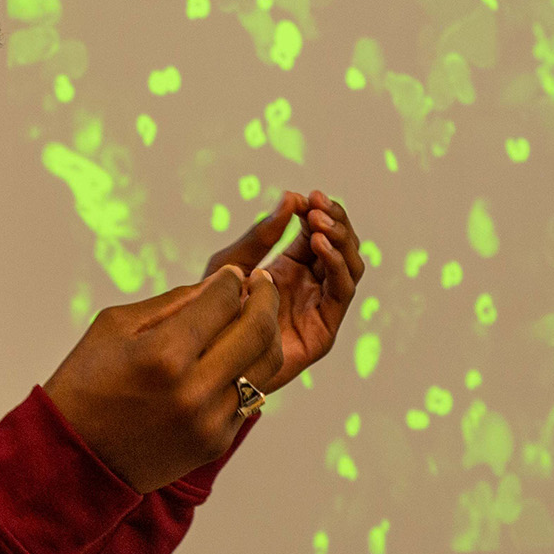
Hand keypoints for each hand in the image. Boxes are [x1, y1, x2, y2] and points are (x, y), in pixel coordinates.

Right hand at [42, 265, 282, 492]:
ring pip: (266, 365)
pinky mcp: (216, 442)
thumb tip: (221, 284)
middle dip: (265, 297)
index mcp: (164, 354)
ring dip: (267, 333)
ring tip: (257, 316)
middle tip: (262, 283)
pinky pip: (251, 396)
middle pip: (258, 330)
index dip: (233, 280)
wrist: (76, 458)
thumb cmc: (88, 382)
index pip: (222, 301)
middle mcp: (194, 389)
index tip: (235, 273)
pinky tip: (237, 354)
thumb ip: (173, 302)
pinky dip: (249, 370)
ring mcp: (210, 421)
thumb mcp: (116, 327)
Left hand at [205, 189, 363, 390]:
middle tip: (317, 205)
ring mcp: (319, 307)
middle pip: (341, 247)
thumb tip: (291, 197)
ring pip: (349, 267)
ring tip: (318, 222)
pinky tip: (319, 246)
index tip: (309, 196)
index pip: (321, 232)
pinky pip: (342, 295)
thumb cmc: (213, 310)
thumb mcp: (233, 263)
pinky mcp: (323, 331)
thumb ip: (261, 235)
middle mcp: (311, 285)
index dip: (321, 211)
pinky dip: (337, 266)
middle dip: (335, 222)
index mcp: (293, 265)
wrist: (204, 357)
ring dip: (340, 240)